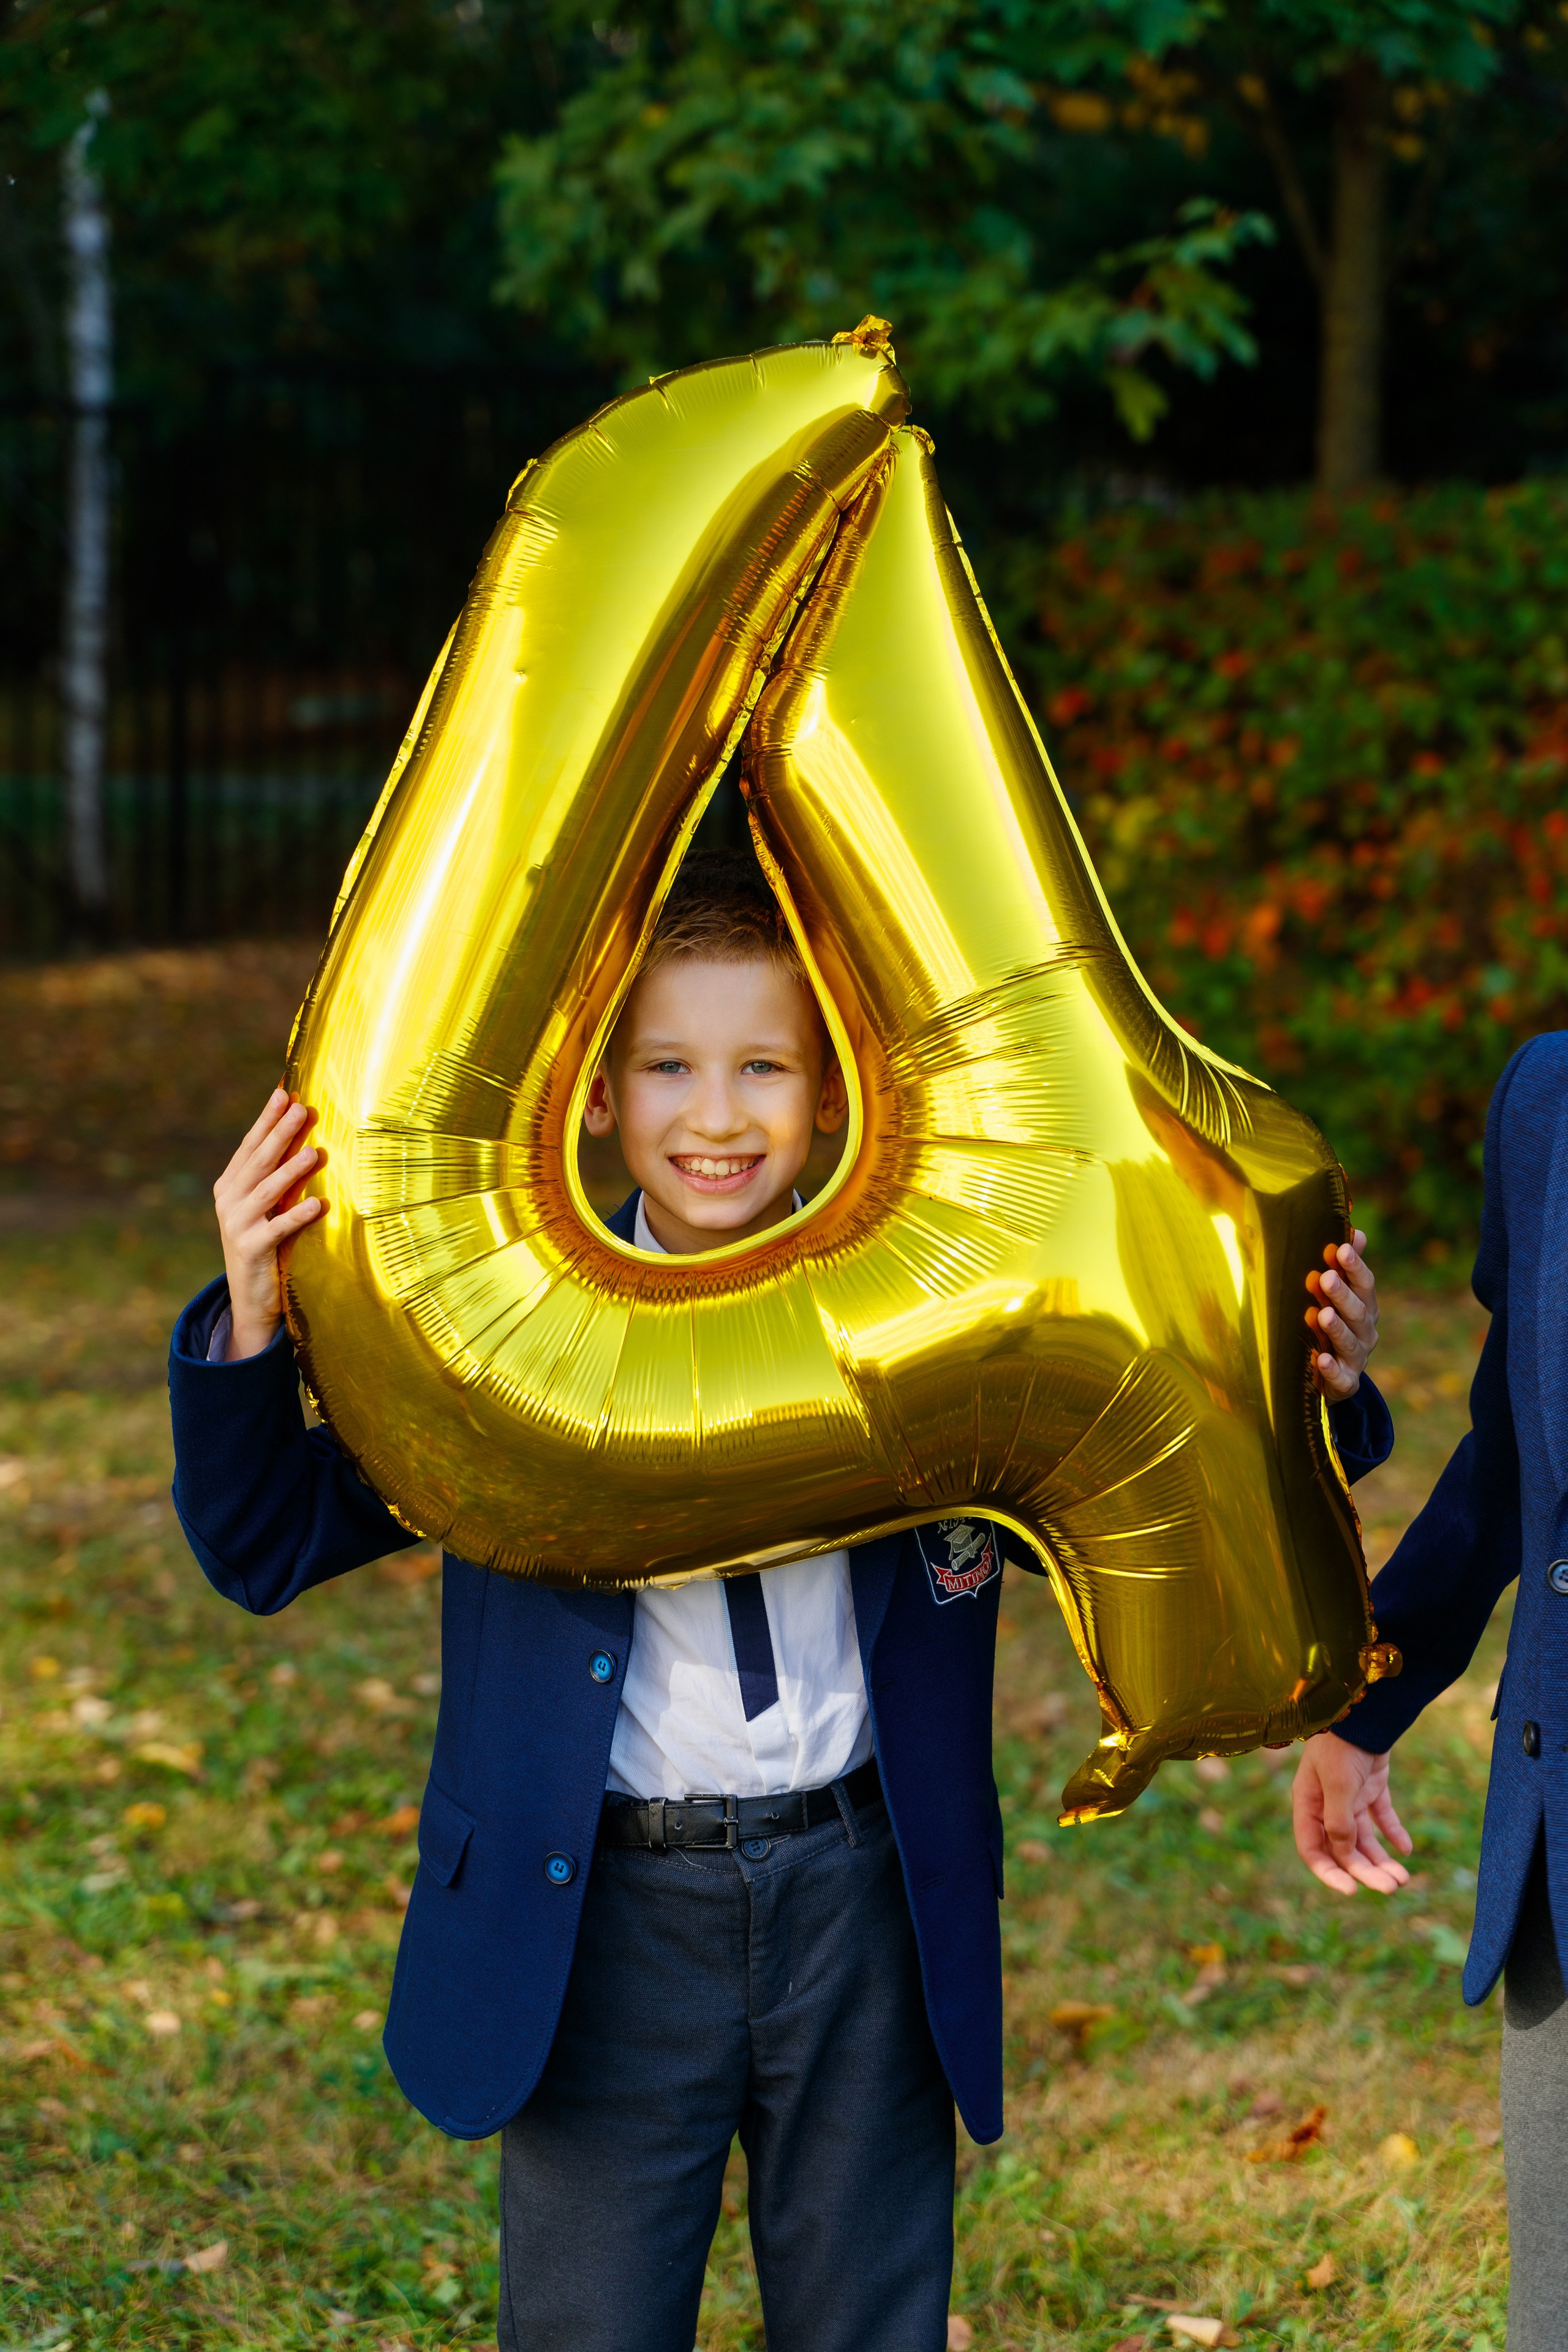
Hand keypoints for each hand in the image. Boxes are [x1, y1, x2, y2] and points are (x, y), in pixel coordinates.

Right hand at [212, 1088, 326, 1360]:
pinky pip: (278, 1230)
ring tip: (315, 1153)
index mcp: (230, 1185)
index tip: (285, 1092)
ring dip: (291, 1171)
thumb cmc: (264, 1243)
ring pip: (267, 1192)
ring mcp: (237, 1226)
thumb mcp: (263, 1206)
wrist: (250, 1298)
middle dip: (280, 1133)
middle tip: (302, 1109)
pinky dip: (297, 1217)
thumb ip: (273, 1175)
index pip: (250, 1146)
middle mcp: (229, 1201)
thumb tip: (299, 1134)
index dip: (266, 1119)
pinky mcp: (251, 1250)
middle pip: (258, 1162)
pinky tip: (318, 1204)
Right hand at [1292, 1730, 1410, 1894]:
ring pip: (1365, 1839)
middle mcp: (1327, 1806)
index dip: (1329, 1873)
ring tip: (1403, 1878)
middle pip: (1344, 1850)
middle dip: (1366, 1872)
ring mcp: (1350, 1797)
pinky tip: (1406, 1849)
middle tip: (1392, 1888)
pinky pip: (1382, 1817)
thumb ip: (1339, 1821)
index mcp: (1308, 1805)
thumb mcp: (1337, 1784)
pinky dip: (1393, 1833)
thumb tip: (1345, 1854)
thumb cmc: (1341, 1746)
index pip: (1313, 1849)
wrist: (1364, 1712)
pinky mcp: (1371, 1788)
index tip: (1351, 1892)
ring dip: (1382, 1859)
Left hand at [1305, 1229, 1377, 1399]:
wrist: (1330, 1377)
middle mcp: (1366, 1332)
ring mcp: (1357, 1359)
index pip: (1365, 1284)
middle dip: (1342, 1294)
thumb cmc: (1332, 1327)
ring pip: (1350, 1342)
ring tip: (1321, 1314)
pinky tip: (1320, 1360)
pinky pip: (1341, 1377)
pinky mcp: (1345, 1384)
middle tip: (1325, 1277)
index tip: (1339, 1249)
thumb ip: (1347, 1268)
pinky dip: (1331, 1369)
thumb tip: (1355, 1230)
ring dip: (1336, 1328)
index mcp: (1366, 1307)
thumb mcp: (1339, 1297)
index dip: (1354, 1267)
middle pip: (1358, 1312)